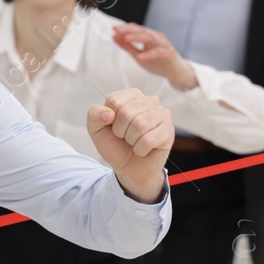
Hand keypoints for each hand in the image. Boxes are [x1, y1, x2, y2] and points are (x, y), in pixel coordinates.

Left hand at [87, 88, 173, 203]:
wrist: (129, 168)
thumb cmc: (114, 144)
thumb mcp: (96, 129)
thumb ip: (94, 115)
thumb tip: (109, 114)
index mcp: (131, 96)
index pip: (114, 100)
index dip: (108, 118)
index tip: (112, 125)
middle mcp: (149, 101)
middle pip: (127, 112)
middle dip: (120, 131)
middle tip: (124, 137)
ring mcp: (162, 114)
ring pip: (140, 125)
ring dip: (131, 140)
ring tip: (133, 142)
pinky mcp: (169, 131)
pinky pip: (148, 140)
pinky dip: (140, 149)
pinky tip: (143, 149)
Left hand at [111, 23, 197, 89]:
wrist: (177, 73)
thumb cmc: (158, 63)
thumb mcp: (139, 55)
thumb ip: (127, 46)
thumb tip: (114, 36)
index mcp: (149, 37)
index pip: (137, 29)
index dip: (126, 28)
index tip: (114, 28)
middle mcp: (157, 38)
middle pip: (143, 31)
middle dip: (129, 30)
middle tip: (117, 30)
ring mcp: (164, 45)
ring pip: (151, 38)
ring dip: (138, 37)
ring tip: (126, 39)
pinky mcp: (170, 54)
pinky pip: (160, 52)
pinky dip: (149, 54)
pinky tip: (140, 56)